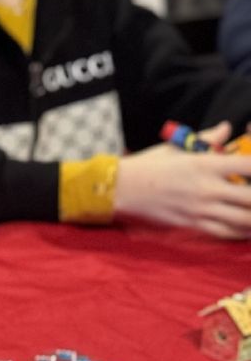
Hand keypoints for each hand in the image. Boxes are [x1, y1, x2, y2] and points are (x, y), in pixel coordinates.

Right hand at [116, 122, 250, 238]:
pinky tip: (246, 228)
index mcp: (204, 164)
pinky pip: (226, 232)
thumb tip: (226, 128)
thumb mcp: (177, 147)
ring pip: (244, 220)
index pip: (248, 165)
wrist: (121, 188)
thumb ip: (206, 138)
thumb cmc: (148, 164)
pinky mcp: (193, 224)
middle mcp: (207, 188)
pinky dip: (242, 232)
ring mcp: (201, 209)